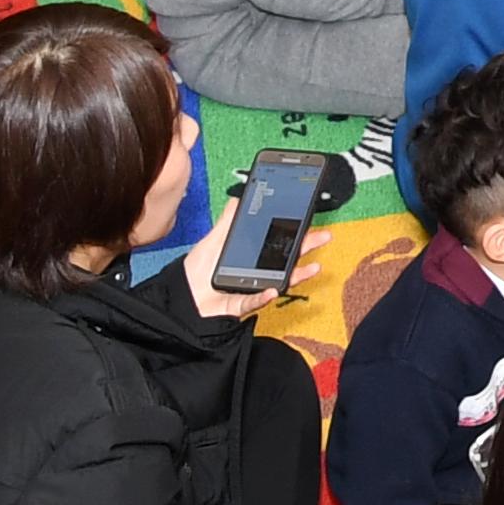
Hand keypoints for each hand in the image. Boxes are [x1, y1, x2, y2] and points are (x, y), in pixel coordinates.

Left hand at [182, 198, 325, 319]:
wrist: (180, 298)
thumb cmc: (196, 272)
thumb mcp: (211, 241)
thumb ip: (226, 222)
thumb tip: (238, 199)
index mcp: (252, 254)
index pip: (277, 240)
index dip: (293, 230)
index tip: (307, 218)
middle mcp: (256, 271)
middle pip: (286, 257)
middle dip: (306, 247)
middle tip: (323, 236)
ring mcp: (252, 288)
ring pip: (279, 281)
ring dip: (298, 275)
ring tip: (313, 267)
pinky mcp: (241, 305)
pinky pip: (255, 301)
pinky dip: (265, 296)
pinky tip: (274, 290)